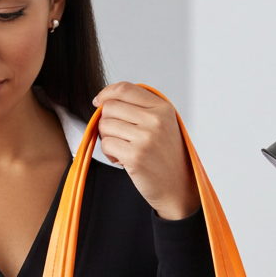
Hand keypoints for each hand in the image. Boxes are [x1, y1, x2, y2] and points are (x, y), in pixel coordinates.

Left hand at [92, 82, 199, 219]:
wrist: (177, 187)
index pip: (125, 89)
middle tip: (117, 136)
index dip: (106, 93)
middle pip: (110, 107)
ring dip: (107, 139)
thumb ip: (141, 108)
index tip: (98, 102)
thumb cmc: (165, 156)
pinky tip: (122, 160)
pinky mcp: (135, 156)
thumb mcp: (163, 124)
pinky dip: (109, 153)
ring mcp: (146, 137)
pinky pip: (106, 144)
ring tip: (122, 149)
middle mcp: (156, 120)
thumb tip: (105, 100)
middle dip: (106, 121)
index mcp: (162, 108)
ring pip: (105, 125)